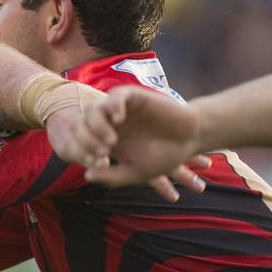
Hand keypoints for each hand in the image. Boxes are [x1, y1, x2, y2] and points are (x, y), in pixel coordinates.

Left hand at [48, 86, 207, 200]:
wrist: (191, 140)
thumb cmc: (163, 157)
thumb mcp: (135, 172)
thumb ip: (111, 176)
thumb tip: (86, 175)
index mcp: (104, 140)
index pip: (80, 142)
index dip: (82, 152)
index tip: (98, 164)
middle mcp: (108, 123)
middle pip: (80, 125)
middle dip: (86, 141)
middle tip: (102, 154)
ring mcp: (119, 109)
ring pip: (93, 110)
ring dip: (96, 126)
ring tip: (111, 142)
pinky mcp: (133, 97)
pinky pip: (115, 95)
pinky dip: (113, 105)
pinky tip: (118, 119)